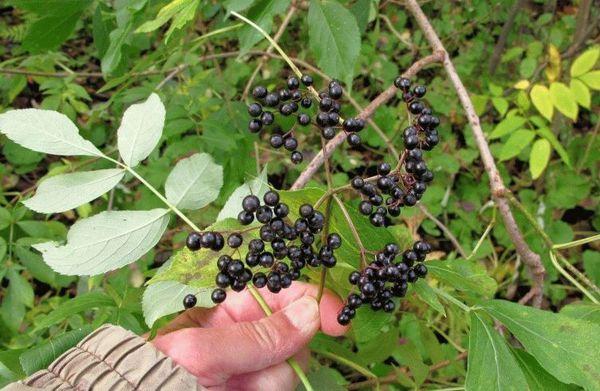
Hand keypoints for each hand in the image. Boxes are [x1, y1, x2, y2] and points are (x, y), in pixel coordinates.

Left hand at [152, 282, 347, 389]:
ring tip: (235, 388)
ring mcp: (250, 362)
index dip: (308, 296)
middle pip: (293, 327)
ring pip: (291, 362)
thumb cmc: (158, 379)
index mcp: (223, 306)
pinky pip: (282, 385)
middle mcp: (241, 330)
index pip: (276, 288)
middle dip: (285, 349)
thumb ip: (257, 335)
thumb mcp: (202, 353)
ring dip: (269, 380)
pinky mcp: (256, 384)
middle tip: (256, 370)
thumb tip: (310, 312)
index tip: (335, 317)